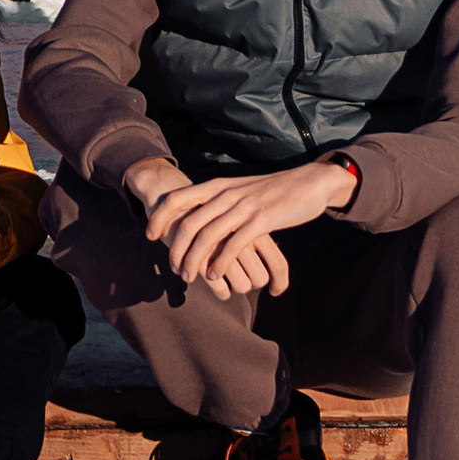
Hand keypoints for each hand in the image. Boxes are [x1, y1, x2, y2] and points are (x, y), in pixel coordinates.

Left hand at [141, 161, 353, 298]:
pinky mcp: (262, 220)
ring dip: (194, 260)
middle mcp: (225, 193)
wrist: (309, 182)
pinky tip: (215, 276)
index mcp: (217, 185)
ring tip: (189, 277)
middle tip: (172, 268)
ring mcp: (243, 206)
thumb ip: (219, 199)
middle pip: (188, 222)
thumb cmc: (272, 190)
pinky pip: (233, 244)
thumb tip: (198, 215)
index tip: (149, 235)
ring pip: (207, 236)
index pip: (177, 197)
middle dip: (175, 248)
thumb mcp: (239, 189)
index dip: (159, 216)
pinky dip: (220, 263)